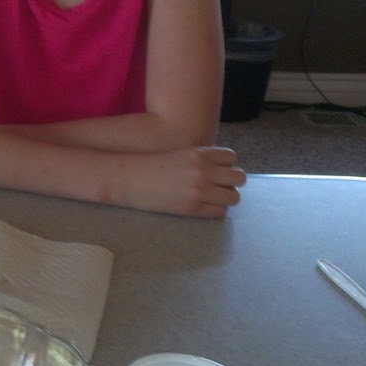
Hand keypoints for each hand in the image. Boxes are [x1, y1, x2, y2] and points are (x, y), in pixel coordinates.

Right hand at [119, 146, 245, 217]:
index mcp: (198, 153)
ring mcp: (199, 190)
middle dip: (231, 182)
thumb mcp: (178, 153)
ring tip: (212, 198)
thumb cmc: (148, 164)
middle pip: (239, 177)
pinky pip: (220, 212)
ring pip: (234, 197)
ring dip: (226, 197)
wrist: (127, 178)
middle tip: (218, 186)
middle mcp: (203, 170)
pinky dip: (216, 210)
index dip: (227, 164)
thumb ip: (200, 158)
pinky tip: (203, 206)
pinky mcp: (192, 208)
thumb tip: (219, 170)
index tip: (217, 170)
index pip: (231, 157)